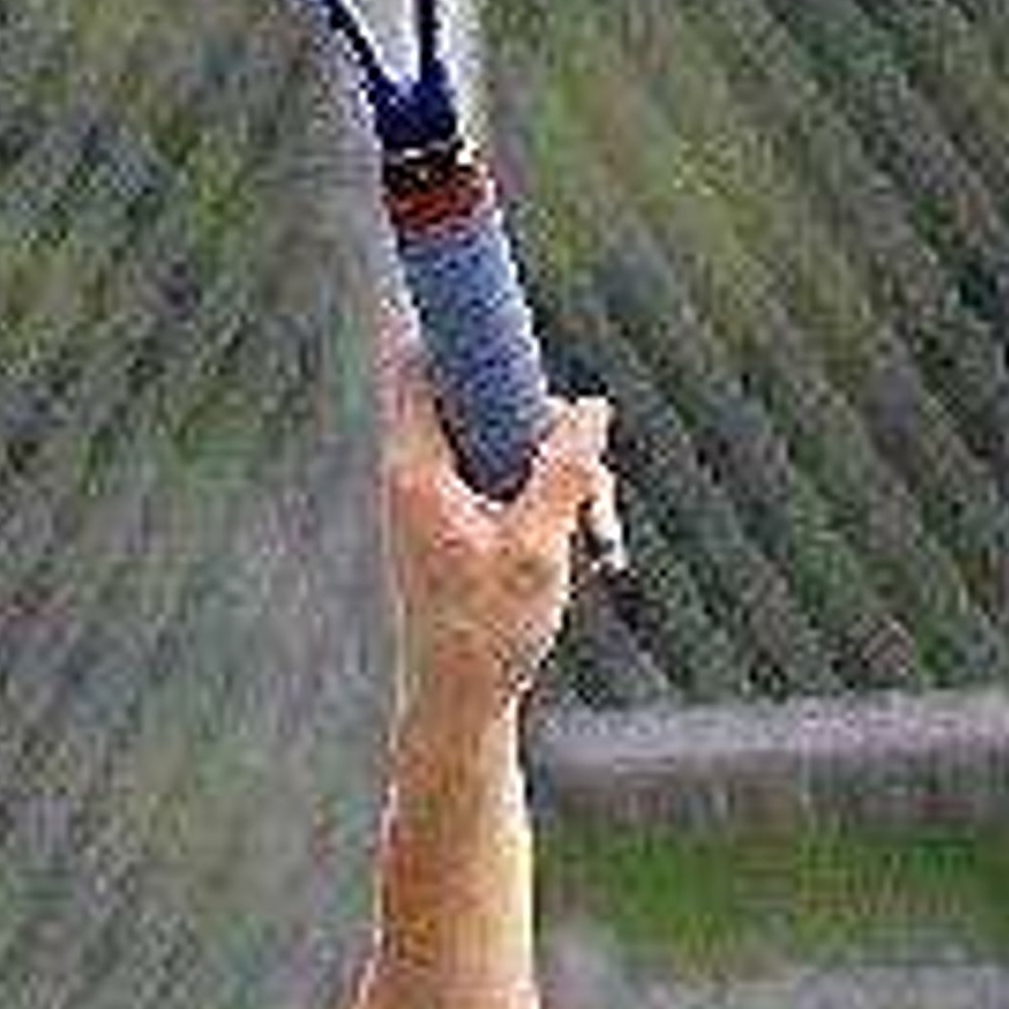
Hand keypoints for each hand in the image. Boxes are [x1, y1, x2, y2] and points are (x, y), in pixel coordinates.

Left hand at [380, 330, 623, 719]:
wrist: (459, 702)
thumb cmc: (488, 631)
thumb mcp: (540, 547)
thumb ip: (564, 472)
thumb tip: (592, 408)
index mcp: (416, 470)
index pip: (416, 363)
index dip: (454, 325)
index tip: (497, 306)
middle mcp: (414, 474)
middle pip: (473, 394)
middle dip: (539, 415)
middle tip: (586, 469)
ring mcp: (433, 497)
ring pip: (498, 438)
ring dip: (553, 464)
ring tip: (594, 528)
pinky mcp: (454, 521)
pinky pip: (502, 475)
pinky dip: (543, 492)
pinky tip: (576, 541)